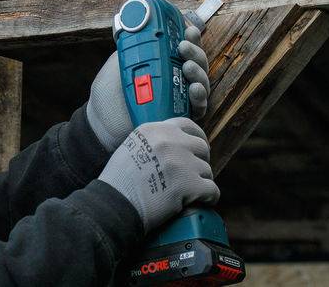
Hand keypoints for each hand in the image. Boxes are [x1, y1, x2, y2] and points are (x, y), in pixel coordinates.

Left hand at [86, 24, 210, 151]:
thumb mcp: (119, 64)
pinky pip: (199, 108)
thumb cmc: (109, 95)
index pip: (183, 48)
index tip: (188, 28)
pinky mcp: (181, 119)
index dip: (190, 37)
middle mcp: (175, 80)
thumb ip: (130, 46)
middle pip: (197, 62)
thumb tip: (137, 23)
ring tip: (187, 66)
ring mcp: (179, 99)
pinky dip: (200, 97)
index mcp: (162, 64)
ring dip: (199, 71)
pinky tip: (194, 89)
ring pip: (201, 82)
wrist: (102, 125)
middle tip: (184, 46)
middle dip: (195, 51)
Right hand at [98, 118, 219, 233]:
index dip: (197, 137)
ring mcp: (181, 162)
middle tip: (194, 173)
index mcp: (155, 130)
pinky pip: (212, 189)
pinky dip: (210, 197)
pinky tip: (203, 201)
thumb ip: (154, 141)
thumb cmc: (120, 181)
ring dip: (201, 181)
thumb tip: (175, 146)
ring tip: (191, 192)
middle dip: (201, 160)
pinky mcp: (189, 185)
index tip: (198, 148)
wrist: (115, 203)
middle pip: (201, 147)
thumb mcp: (132, 146)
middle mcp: (170, 141)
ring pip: (207, 170)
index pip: (187, 125)